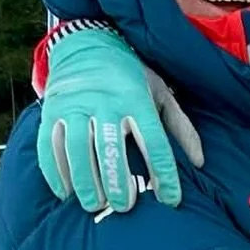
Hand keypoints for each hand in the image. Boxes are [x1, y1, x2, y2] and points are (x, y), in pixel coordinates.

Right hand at [37, 25, 203, 214]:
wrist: (86, 43)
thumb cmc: (129, 76)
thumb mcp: (159, 93)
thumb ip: (180, 127)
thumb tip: (200, 162)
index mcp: (135, 98)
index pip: (154, 141)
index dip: (164, 173)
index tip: (170, 200)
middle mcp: (103, 101)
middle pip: (109, 146)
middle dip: (116, 180)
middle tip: (123, 206)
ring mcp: (74, 105)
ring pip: (76, 148)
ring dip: (84, 180)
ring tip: (94, 204)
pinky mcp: (51, 110)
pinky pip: (49, 145)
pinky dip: (55, 172)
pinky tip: (66, 193)